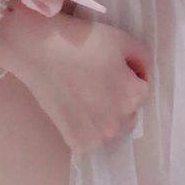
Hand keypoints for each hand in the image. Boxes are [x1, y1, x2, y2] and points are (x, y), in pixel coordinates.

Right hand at [0, 1, 151, 152]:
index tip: (110, 65)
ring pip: (112, 127)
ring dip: (105, 116)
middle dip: (119, 98)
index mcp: (134, 97)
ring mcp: (98, 137)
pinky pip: (93, 137)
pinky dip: (87, 126)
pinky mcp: (78, 143)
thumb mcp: (123, 40)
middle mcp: (120, 123)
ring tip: (84, 94)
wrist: (40, 52)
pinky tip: (74, 107)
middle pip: (129, 112)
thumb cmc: (83, 42)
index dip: (128, 74)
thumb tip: (142, 76)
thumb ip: (144, 60)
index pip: (143, 88)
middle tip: (96, 80)